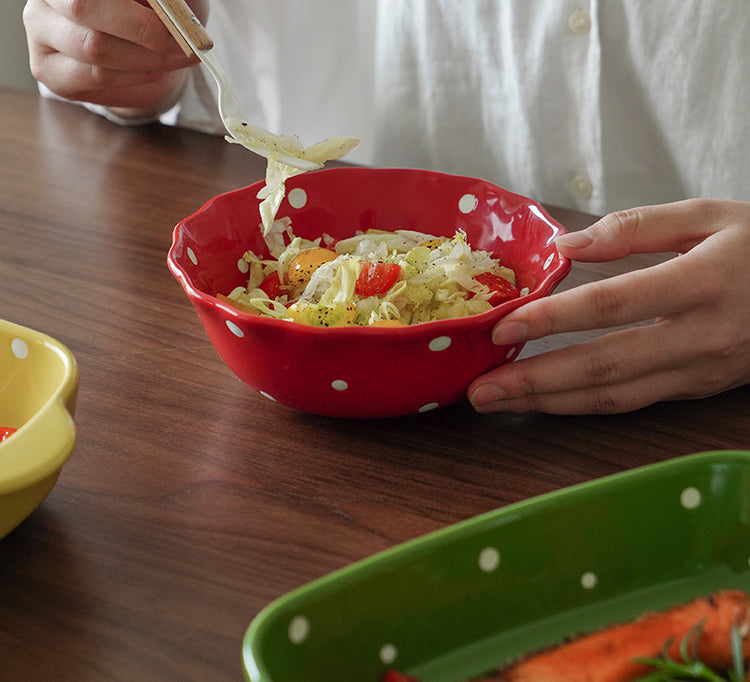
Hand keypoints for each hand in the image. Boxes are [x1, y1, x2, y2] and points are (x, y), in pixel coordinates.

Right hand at [23, 0, 208, 118]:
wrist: (137, 49)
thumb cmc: (149, 12)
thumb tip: (173, 4)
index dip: (136, 9)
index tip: (175, 16)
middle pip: (84, 7)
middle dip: (144, 29)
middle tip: (184, 44)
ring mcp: (40, 32)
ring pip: (95, 47)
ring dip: (147, 58)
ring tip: (176, 58)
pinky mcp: (48, 70)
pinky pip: (98, 76)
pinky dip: (136, 76)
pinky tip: (156, 70)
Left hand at [468, 198, 749, 413]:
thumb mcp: (709, 215)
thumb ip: (636, 227)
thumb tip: (566, 246)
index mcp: (704, 281)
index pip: (613, 304)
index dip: (554, 319)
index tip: (503, 327)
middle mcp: (703, 337)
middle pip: (605, 366)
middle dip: (536, 382)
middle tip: (480, 390)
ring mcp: (703, 371)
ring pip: (616, 396)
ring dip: (551, 403)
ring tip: (499, 402)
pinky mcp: (699, 388)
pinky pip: (634, 402)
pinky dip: (584, 405)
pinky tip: (547, 401)